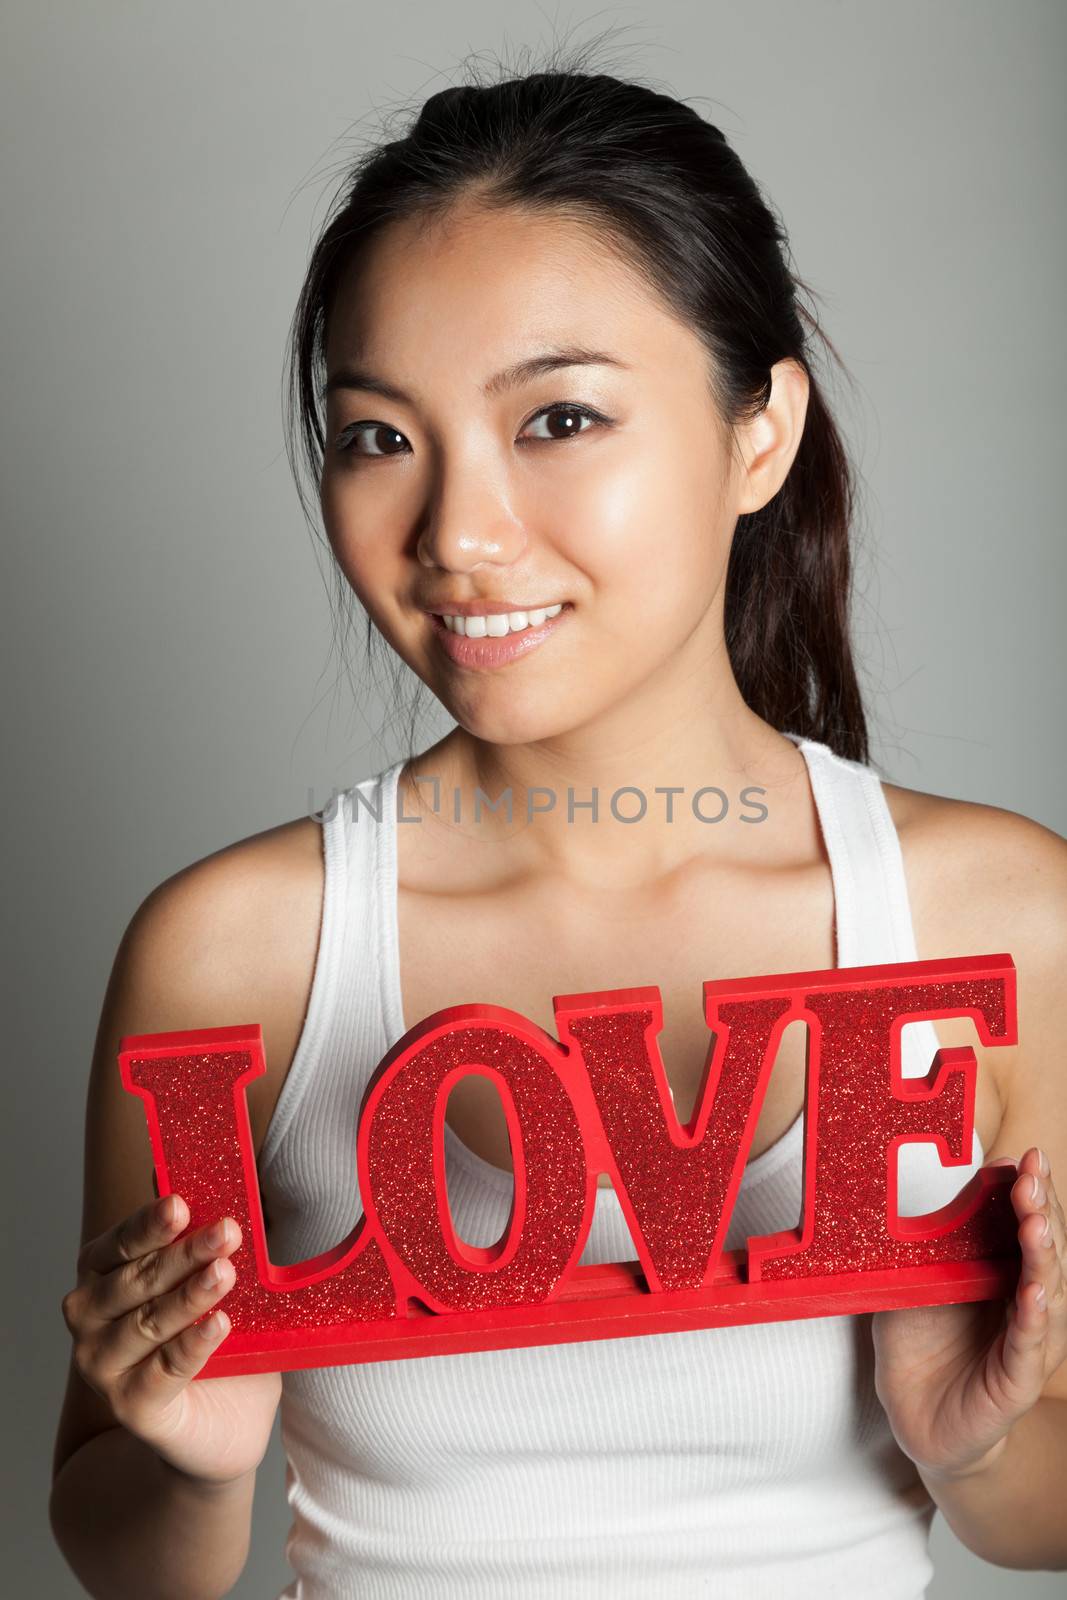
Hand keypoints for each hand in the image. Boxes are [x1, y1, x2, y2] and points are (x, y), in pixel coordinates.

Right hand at [61, 1193, 280, 1486]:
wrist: (226, 1421)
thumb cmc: (215, 1336)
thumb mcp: (214, 1279)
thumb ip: (205, 1237)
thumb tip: (208, 1178)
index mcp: (103, 1276)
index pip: (120, 1243)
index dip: (149, 1224)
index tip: (180, 1205)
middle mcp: (90, 1319)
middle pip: (136, 1280)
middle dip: (183, 1255)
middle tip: (226, 1233)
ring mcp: (102, 1366)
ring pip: (148, 1323)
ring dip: (189, 1297)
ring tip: (225, 1274)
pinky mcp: (130, 1406)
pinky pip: (163, 1370)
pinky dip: (192, 1346)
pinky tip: (219, 1326)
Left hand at [869, 1145, 1066, 1479]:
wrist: (913, 1416)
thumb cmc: (919, 1342)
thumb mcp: (916, 1280)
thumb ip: (927, 1241)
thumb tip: (920, 1187)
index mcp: (1005, 1271)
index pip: (1026, 1224)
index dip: (1028, 1191)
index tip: (1026, 1157)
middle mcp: (1026, 1301)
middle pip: (1045, 1249)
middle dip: (1041, 1209)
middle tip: (1032, 1175)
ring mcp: (1028, 1340)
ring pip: (1047, 1292)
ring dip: (1043, 1255)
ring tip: (1035, 1224)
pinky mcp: (1017, 1379)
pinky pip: (1029, 1345)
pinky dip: (1033, 1318)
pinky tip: (1033, 1294)